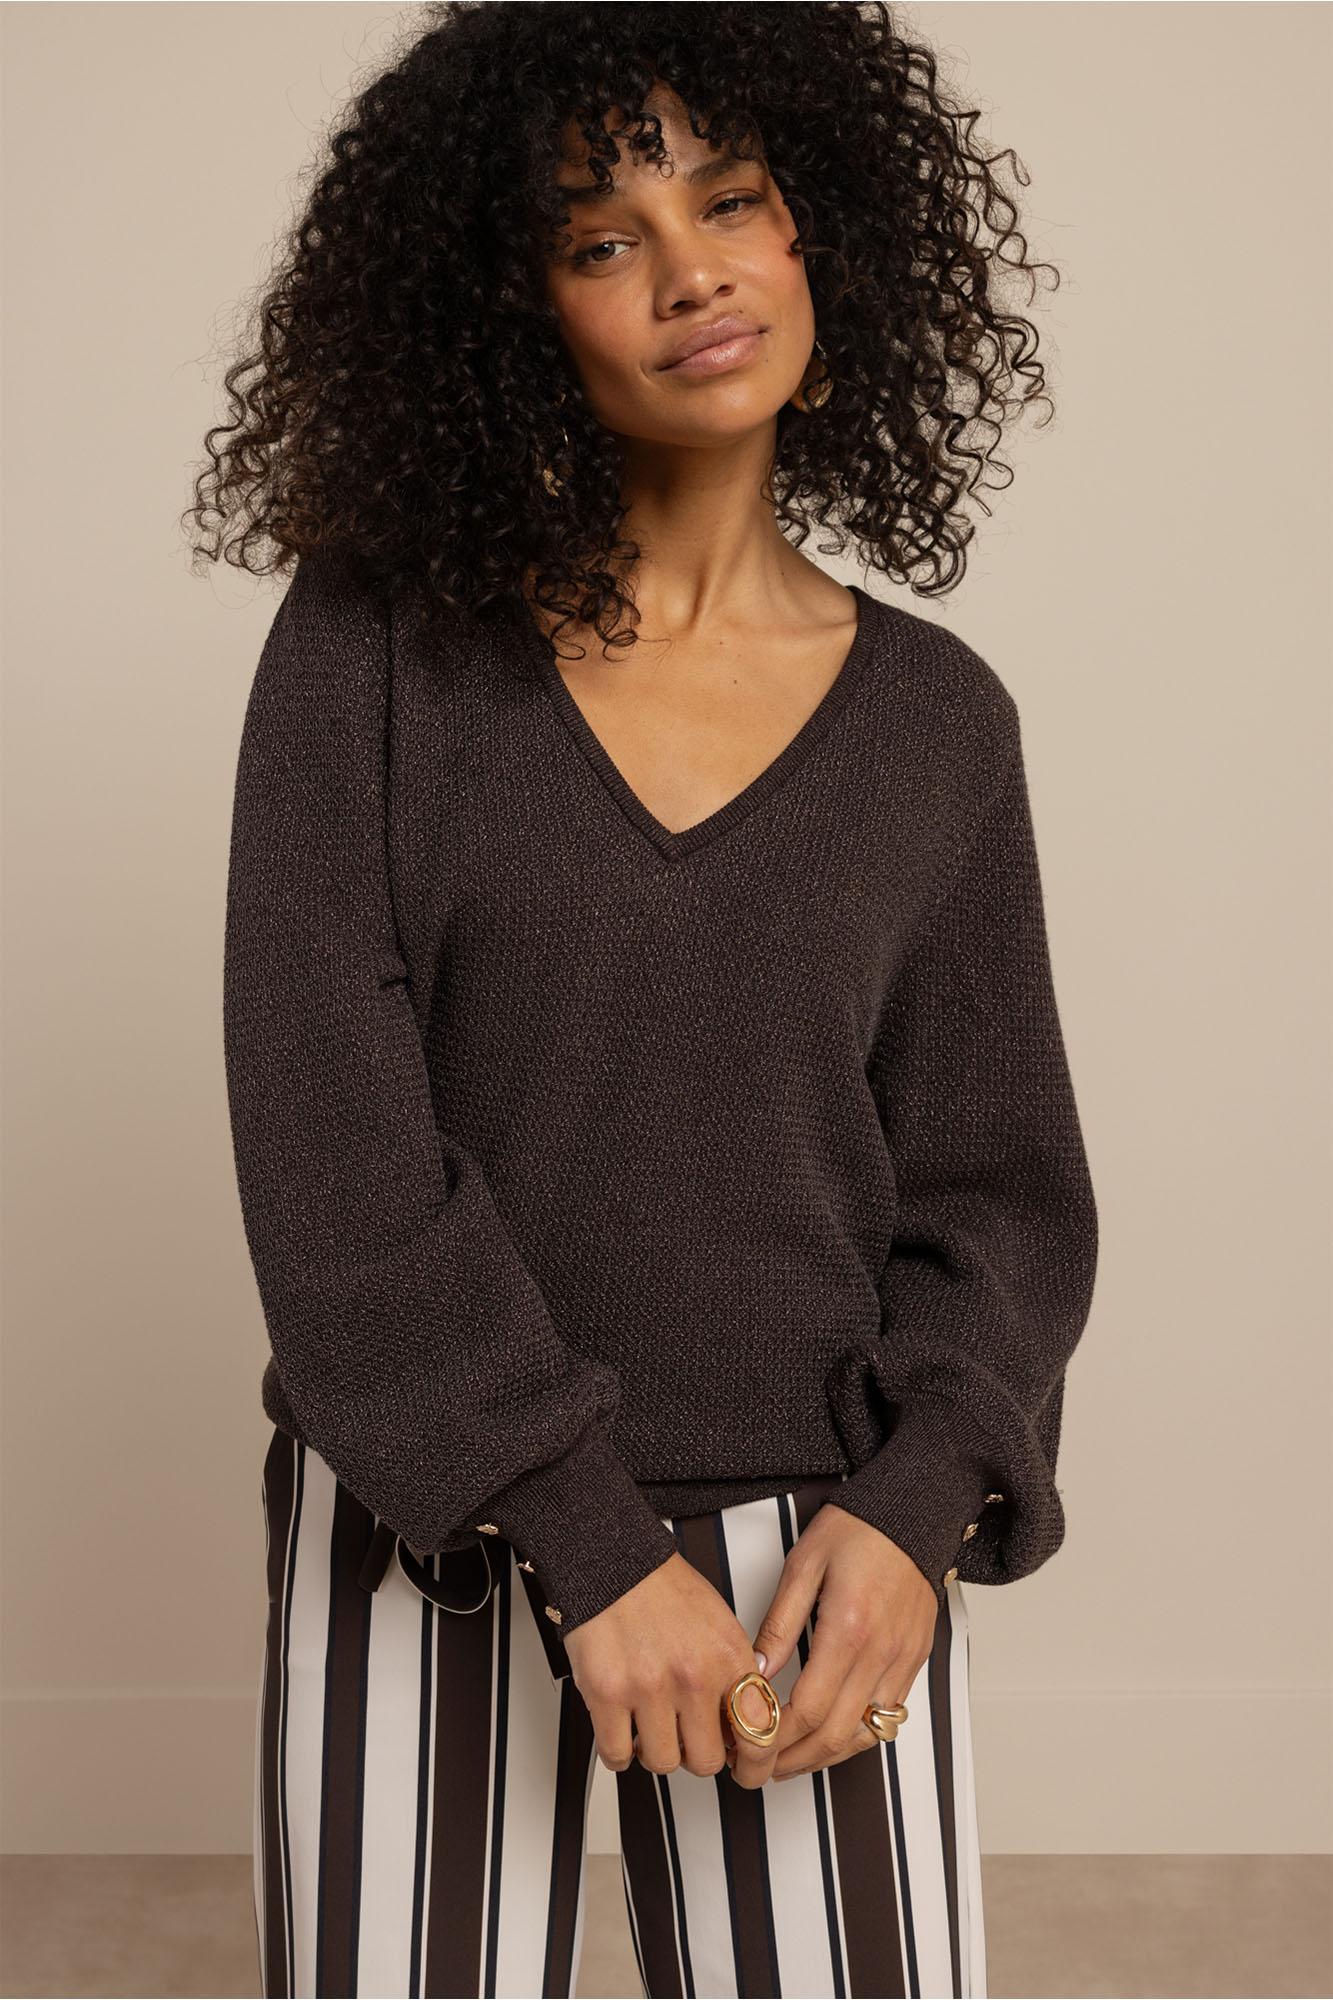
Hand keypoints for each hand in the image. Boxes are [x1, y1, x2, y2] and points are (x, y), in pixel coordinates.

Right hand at [562, 1551, 772, 1778]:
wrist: (613, 1562)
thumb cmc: (663, 1588)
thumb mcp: (720, 1622)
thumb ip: (735, 1671)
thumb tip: (747, 1720)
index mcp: (727, 1656)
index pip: (759, 1733)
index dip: (755, 1763)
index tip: (747, 1770)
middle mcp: (693, 1675)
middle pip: (707, 1761)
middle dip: (697, 1753)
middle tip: (687, 1736)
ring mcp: (649, 1687)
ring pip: (663, 1763)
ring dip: (655, 1750)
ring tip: (650, 1724)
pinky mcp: (606, 1694)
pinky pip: (617, 1756)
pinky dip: (618, 1751)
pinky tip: (622, 1729)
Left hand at [740, 1505, 938, 1785]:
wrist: (911, 1512)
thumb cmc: (856, 1530)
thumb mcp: (803, 1565)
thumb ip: (778, 1623)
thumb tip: (755, 1669)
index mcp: (848, 1629)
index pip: (809, 1709)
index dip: (775, 1737)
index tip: (749, 1742)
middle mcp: (881, 1653)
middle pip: (836, 1735)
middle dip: (794, 1760)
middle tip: (761, 1766)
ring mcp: (903, 1660)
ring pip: (866, 1735)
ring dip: (826, 1756)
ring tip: (790, 1759)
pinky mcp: (915, 1660)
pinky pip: (889, 1716)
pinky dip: (858, 1736)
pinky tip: (833, 1735)